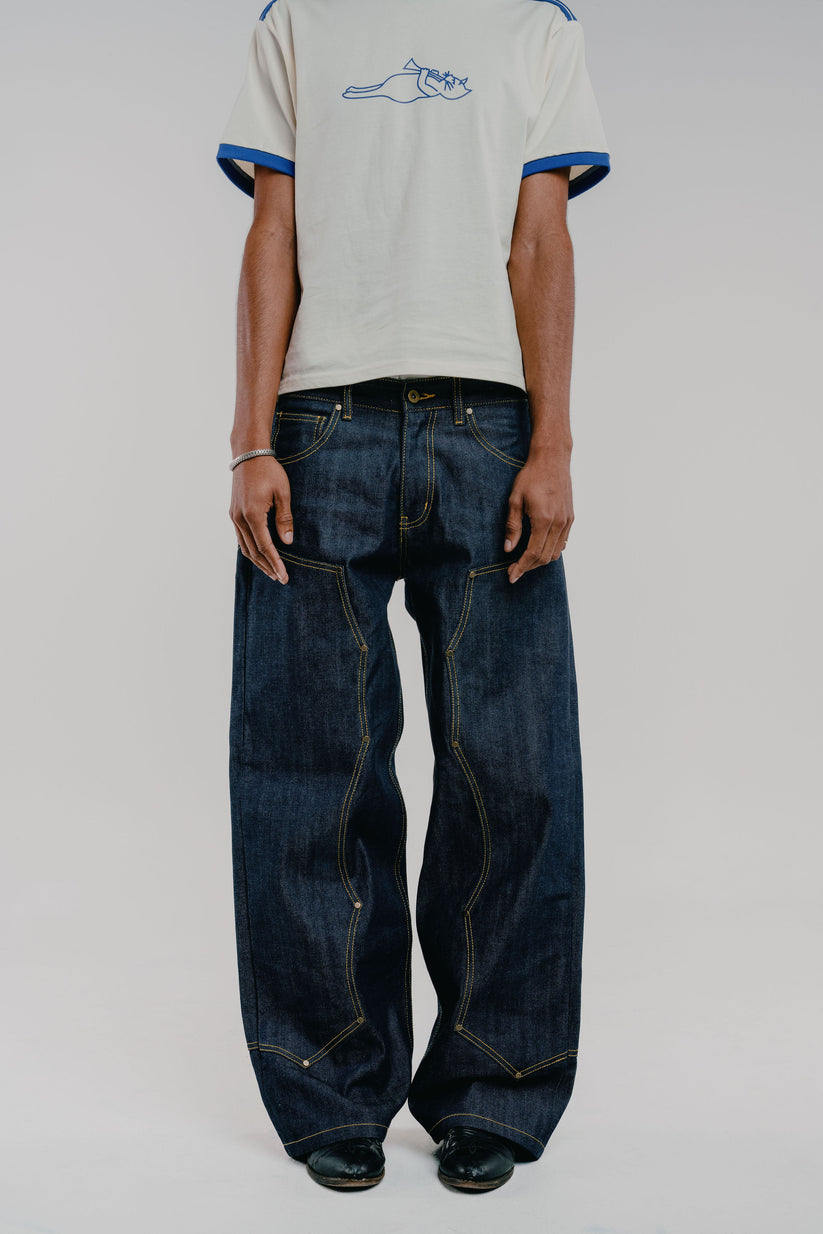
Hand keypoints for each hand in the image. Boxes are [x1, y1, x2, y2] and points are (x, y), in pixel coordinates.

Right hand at [229, 455, 293, 583]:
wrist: (248, 454)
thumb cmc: (269, 471)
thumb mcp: (283, 493)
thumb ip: (284, 519)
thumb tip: (287, 542)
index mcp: (253, 515)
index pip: (265, 547)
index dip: (275, 563)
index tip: (284, 576)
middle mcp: (240, 519)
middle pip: (253, 551)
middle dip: (267, 567)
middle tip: (280, 578)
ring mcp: (234, 516)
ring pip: (244, 547)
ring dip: (257, 561)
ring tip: (271, 571)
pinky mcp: (233, 513)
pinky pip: (240, 538)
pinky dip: (250, 549)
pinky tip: (259, 555)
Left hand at [504, 444, 572, 582]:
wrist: (552, 460)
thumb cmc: (531, 477)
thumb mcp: (515, 500)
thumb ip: (513, 526)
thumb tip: (508, 549)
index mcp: (543, 520)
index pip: (533, 553)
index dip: (521, 567)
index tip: (511, 576)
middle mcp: (559, 523)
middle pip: (545, 557)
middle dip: (529, 567)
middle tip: (514, 570)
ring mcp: (567, 521)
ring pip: (556, 552)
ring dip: (540, 561)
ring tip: (525, 562)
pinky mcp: (571, 518)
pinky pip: (562, 542)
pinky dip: (551, 550)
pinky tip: (539, 549)